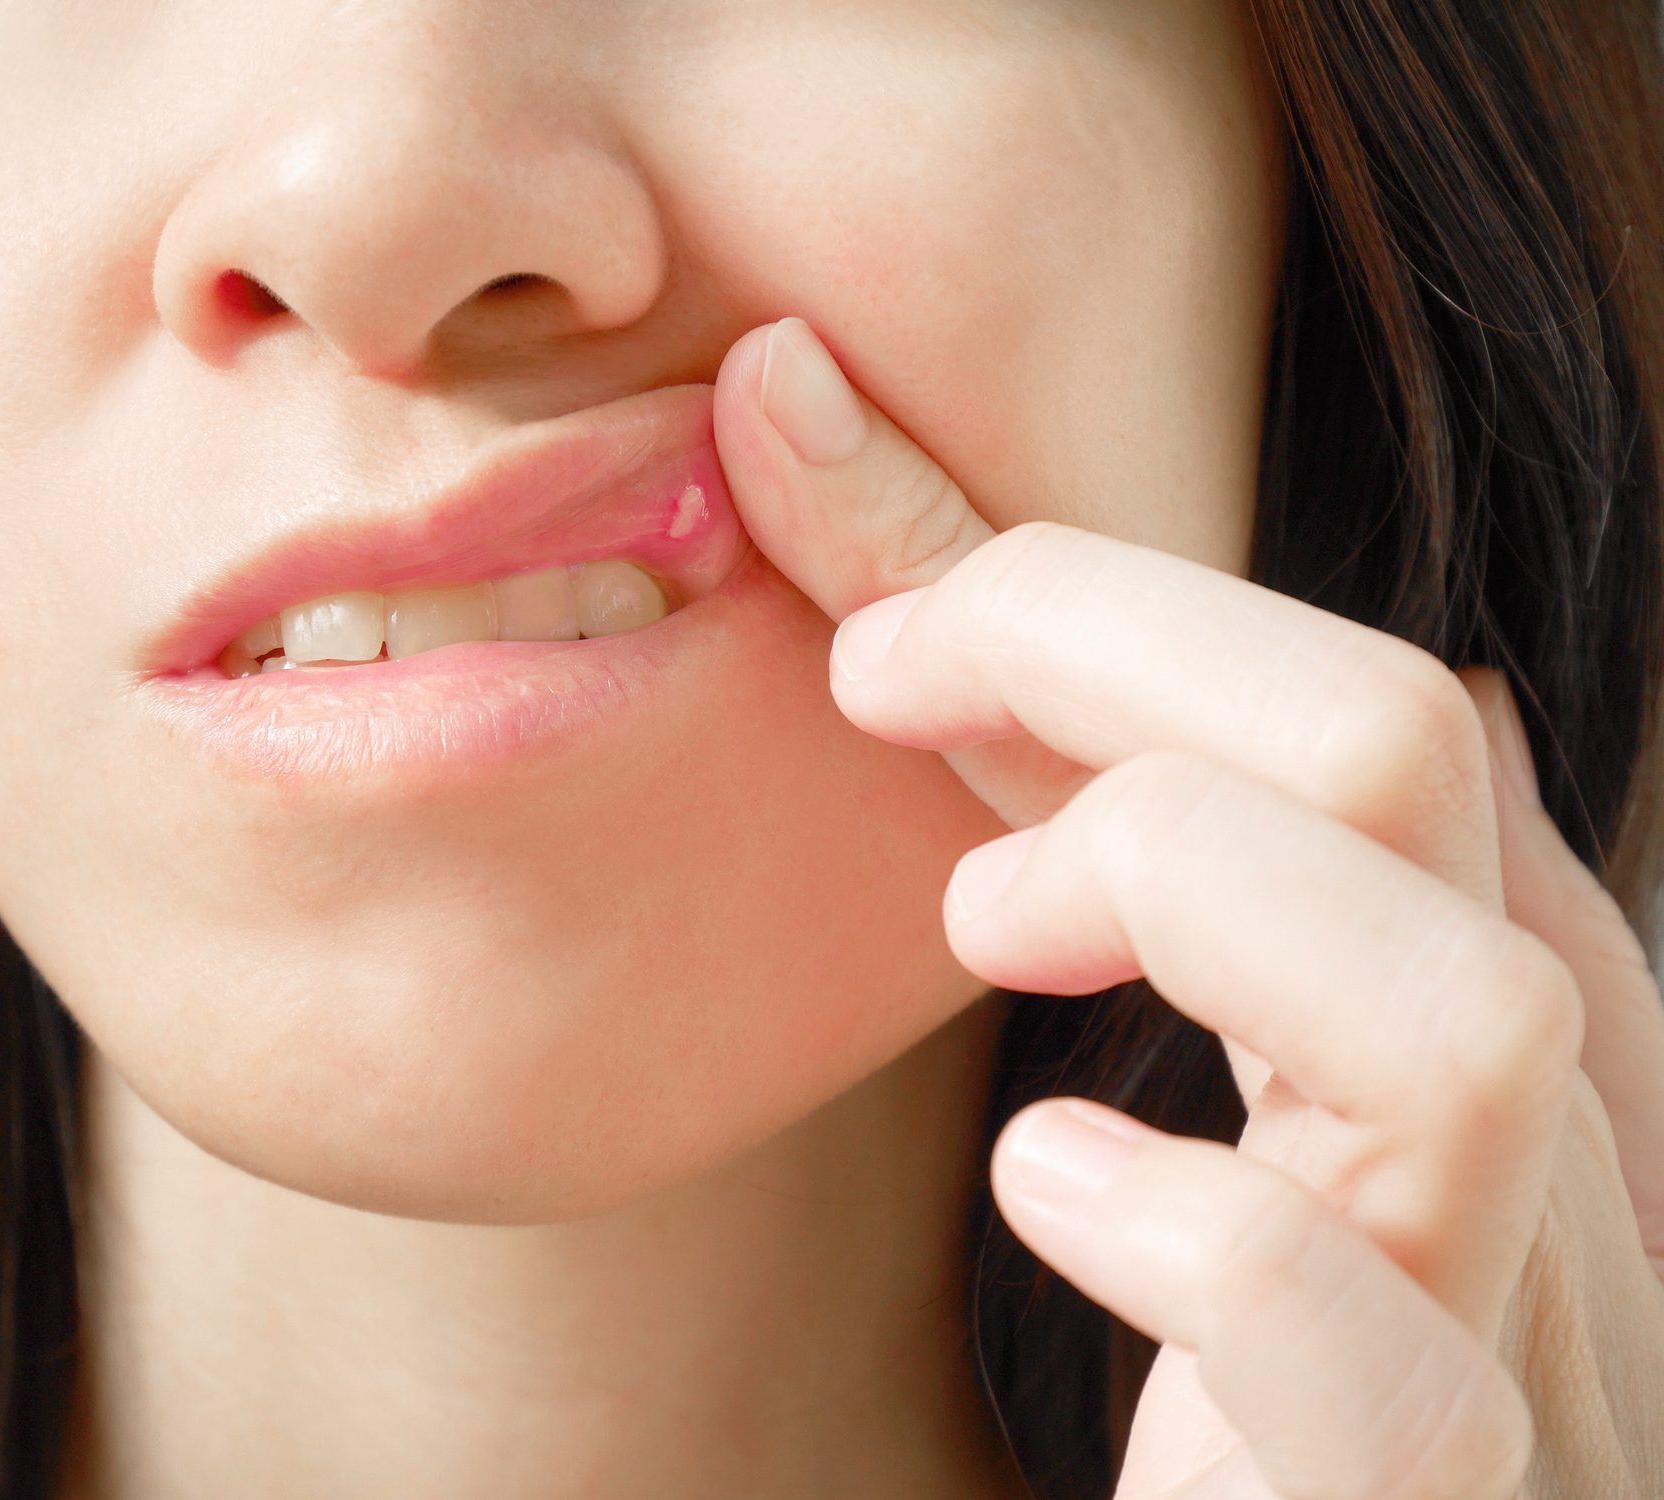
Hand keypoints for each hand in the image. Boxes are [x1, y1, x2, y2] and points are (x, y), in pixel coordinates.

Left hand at [713, 316, 1663, 1497]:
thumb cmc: (1205, 1408)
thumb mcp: (1154, 1078)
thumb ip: (1089, 867)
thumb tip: (1000, 620)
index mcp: (1470, 1056)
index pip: (1372, 729)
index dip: (1121, 605)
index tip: (891, 607)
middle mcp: (1550, 1182)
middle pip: (1417, 762)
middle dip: (1118, 641)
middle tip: (884, 672)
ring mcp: (1526, 1376)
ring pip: (1471, 1024)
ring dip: (1174, 878)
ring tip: (982, 918)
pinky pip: (1395, 1382)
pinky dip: (1206, 1240)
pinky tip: (1046, 1180)